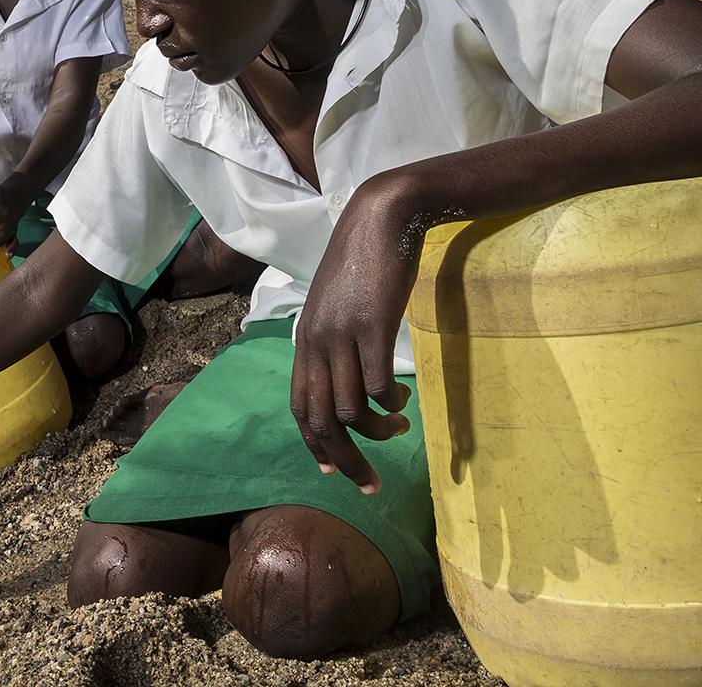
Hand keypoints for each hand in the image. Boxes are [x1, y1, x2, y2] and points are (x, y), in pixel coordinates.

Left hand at [292, 173, 418, 493]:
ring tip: (397, 428)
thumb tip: (341, 373)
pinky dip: (389, 403)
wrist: (380, 217)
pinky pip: (376, 385)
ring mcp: (342, 335)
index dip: (314, 444)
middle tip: (372, 484)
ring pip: (348, 410)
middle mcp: (316, 342)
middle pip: (319, 421)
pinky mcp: (373, 327)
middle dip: (345, 461)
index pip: (298, 406)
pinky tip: (403, 398)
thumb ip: (332, 337)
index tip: (335, 470)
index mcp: (305, 339)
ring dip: (375, 431)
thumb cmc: (362, 260)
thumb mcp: (336, 304)